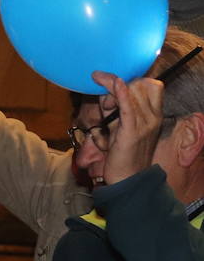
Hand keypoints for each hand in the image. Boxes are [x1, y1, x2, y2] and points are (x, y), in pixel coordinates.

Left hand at [91, 70, 164, 185]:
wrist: (128, 178)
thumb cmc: (123, 153)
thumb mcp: (121, 127)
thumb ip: (116, 110)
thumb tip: (105, 94)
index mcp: (154, 114)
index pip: (151, 85)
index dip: (132, 82)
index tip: (115, 91)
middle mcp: (153, 116)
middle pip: (139, 86)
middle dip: (118, 86)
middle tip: (106, 103)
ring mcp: (144, 123)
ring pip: (130, 94)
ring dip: (111, 93)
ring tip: (105, 107)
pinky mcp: (131, 132)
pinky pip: (128, 107)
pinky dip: (121, 93)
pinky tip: (115, 82)